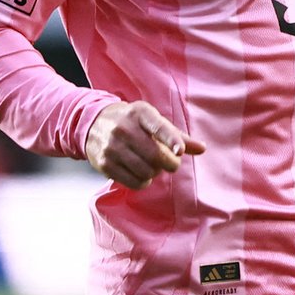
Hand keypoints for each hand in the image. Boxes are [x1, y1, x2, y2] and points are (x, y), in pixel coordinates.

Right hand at [84, 102, 204, 189]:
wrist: (93, 123)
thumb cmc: (132, 122)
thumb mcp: (152, 121)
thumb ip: (177, 135)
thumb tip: (202, 149)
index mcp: (140, 112)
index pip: (158, 127)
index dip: (171, 139)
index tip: (180, 152)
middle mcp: (123, 127)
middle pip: (155, 155)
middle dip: (169, 164)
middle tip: (171, 163)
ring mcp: (112, 146)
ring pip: (145, 171)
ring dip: (155, 173)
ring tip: (152, 166)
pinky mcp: (105, 163)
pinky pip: (133, 182)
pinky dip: (143, 182)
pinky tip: (141, 174)